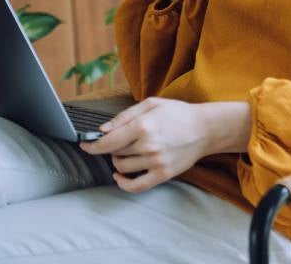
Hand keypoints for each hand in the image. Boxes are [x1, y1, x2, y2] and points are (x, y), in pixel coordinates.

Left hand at [79, 96, 251, 192]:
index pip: (107, 142)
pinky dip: (123, 183)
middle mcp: (148, 145)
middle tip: (120, 141)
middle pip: (114, 154)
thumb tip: (102, 130)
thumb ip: (124, 116)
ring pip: (122, 167)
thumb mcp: (151, 104)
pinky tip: (120, 177)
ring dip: (119, 161)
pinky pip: (136, 186)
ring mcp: (156, 162)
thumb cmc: (178, 113)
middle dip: (112, 148)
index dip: (91, 145)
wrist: (206, 128)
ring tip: (129, 151)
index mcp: (143, 126)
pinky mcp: (163, 174)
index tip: (84, 145)